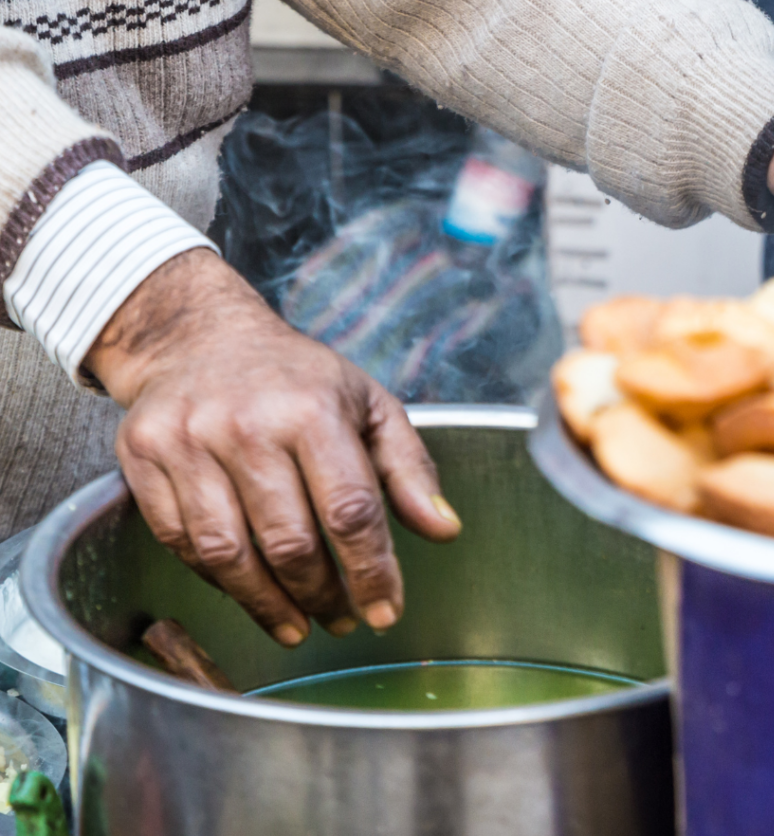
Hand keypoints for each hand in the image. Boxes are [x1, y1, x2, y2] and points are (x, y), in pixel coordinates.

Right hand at [84, 249, 460, 645]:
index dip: (372, 572)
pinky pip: (180, 542)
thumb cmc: (297, 377)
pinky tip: (246, 587)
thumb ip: (409, 468)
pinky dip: (216, 578)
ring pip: (228, 554)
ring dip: (267, 604)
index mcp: (313, 410)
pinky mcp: (142, 457)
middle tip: (340, 618)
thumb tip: (445, 529)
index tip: (385, 612)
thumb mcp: (368, 404)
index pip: (350, 510)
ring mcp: (188, 441)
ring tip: (296, 622)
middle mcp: (247, 425)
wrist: (200, 336)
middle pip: (289, 542)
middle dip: (322, 596)